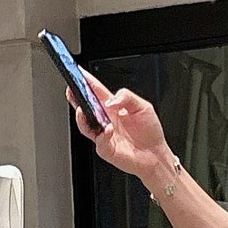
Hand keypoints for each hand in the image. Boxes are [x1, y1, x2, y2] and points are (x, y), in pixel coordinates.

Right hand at [68, 71, 175, 186]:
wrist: (156, 155)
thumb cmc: (150, 131)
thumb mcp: (143, 106)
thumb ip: (127, 97)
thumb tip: (111, 100)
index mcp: (112, 107)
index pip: (95, 91)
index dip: (86, 81)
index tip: (77, 72)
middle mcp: (105, 120)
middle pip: (84, 107)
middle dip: (75, 98)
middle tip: (71, 90)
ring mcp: (103, 134)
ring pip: (85, 125)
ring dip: (81, 118)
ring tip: (82, 109)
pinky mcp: (107, 149)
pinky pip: (100, 142)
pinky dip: (102, 135)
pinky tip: (107, 129)